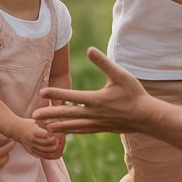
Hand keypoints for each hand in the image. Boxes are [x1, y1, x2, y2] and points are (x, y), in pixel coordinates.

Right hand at [16, 118, 65, 158]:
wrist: (16, 129)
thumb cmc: (29, 123)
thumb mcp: (37, 121)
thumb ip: (46, 123)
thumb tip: (59, 122)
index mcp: (34, 131)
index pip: (44, 135)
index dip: (51, 136)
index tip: (56, 135)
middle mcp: (32, 140)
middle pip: (44, 144)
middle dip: (53, 144)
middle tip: (58, 141)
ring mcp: (31, 146)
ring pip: (43, 151)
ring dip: (51, 150)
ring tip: (56, 147)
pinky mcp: (30, 150)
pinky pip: (39, 155)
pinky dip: (47, 155)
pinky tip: (52, 153)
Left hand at [34, 48, 150, 134]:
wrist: (147, 117)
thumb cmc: (134, 94)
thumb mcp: (120, 75)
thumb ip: (103, 62)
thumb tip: (89, 49)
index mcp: (96, 99)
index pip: (71, 96)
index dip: (56, 94)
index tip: (42, 92)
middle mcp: (94, 113)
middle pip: (67, 115)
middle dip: (50, 115)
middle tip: (33, 117)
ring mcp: (97, 123)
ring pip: (74, 126)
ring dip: (58, 126)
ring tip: (45, 128)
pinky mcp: (102, 128)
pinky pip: (83, 131)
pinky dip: (72, 131)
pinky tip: (65, 132)